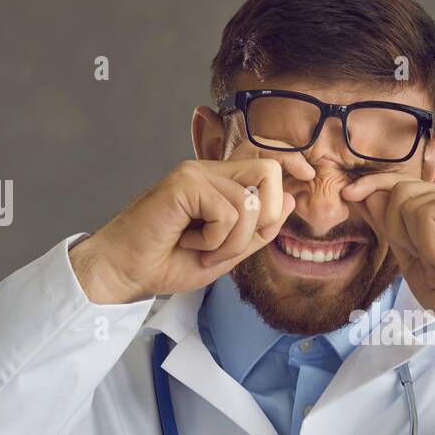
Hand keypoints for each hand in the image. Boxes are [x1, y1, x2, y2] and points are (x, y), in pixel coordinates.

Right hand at [70, 155, 313, 303]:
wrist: (126, 273)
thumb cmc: (167, 262)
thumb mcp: (226, 252)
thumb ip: (257, 230)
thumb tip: (290, 200)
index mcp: (219, 184)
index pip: (266, 161)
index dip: (291, 164)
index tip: (308, 176)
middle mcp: (208, 172)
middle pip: (269, 170)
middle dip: (266, 218)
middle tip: (233, 244)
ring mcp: (195, 174)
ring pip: (249, 203)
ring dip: (233, 241)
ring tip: (203, 250)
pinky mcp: (183, 182)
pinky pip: (228, 212)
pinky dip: (215, 239)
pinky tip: (189, 242)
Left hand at [341, 174, 434, 347]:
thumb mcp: (411, 262)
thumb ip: (390, 229)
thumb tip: (362, 194)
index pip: (400, 184)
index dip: (373, 185)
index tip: (348, 196)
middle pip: (397, 190)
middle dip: (396, 230)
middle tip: (425, 266)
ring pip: (406, 200)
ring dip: (414, 243)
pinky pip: (425, 213)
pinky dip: (428, 247)